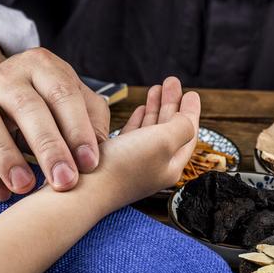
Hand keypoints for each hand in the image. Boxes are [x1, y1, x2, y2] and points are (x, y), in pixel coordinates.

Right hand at [0, 48, 109, 200]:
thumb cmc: (43, 107)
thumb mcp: (72, 103)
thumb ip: (92, 121)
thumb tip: (100, 152)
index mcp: (42, 67)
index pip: (63, 94)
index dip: (77, 130)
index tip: (90, 164)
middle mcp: (6, 77)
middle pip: (28, 108)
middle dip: (49, 148)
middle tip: (65, 181)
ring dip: (7, 158)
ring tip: (26, 187)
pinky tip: (2, 192)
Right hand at [93, 77, 199, 207]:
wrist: (81, 190)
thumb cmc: (122, 167)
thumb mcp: (163, 141)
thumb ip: (181, 127)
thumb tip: (188, 120)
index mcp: (171, 165)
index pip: (187, 133)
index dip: (190, 111)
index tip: (192, 93)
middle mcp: (154, 167)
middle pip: (170, 130)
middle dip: (173, 104)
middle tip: (171, 82)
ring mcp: (134, 164)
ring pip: (151, 130)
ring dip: (156, 108)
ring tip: (156, 88)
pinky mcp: (114, 162)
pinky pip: (133, 135)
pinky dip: (139, 120)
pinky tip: (140, 110)